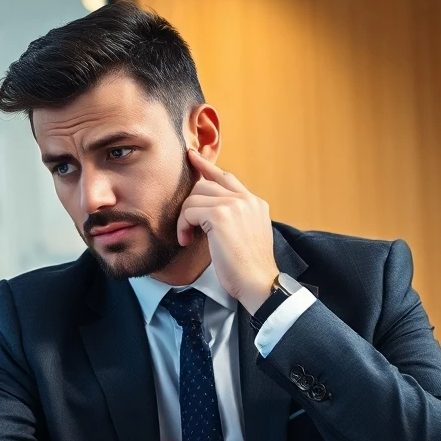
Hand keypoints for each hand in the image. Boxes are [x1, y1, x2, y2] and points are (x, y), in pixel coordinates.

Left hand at [177, 149, 278, 313]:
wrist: (258, 282)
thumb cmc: (247, 267)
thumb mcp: (245, 234)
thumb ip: (233, 217)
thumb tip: (208, 209)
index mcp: (254, 203)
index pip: (226, 177)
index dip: (206, 167)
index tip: (192, 157)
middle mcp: (246, 199)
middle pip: (204, 185)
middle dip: (189, 205)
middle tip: (187, 228)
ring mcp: (235, 205)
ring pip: (194, 197)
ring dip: (185, 219)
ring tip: (188, 238)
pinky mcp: (221, 215)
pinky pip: (189, 210)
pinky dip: (183, 226)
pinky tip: (186, 240)